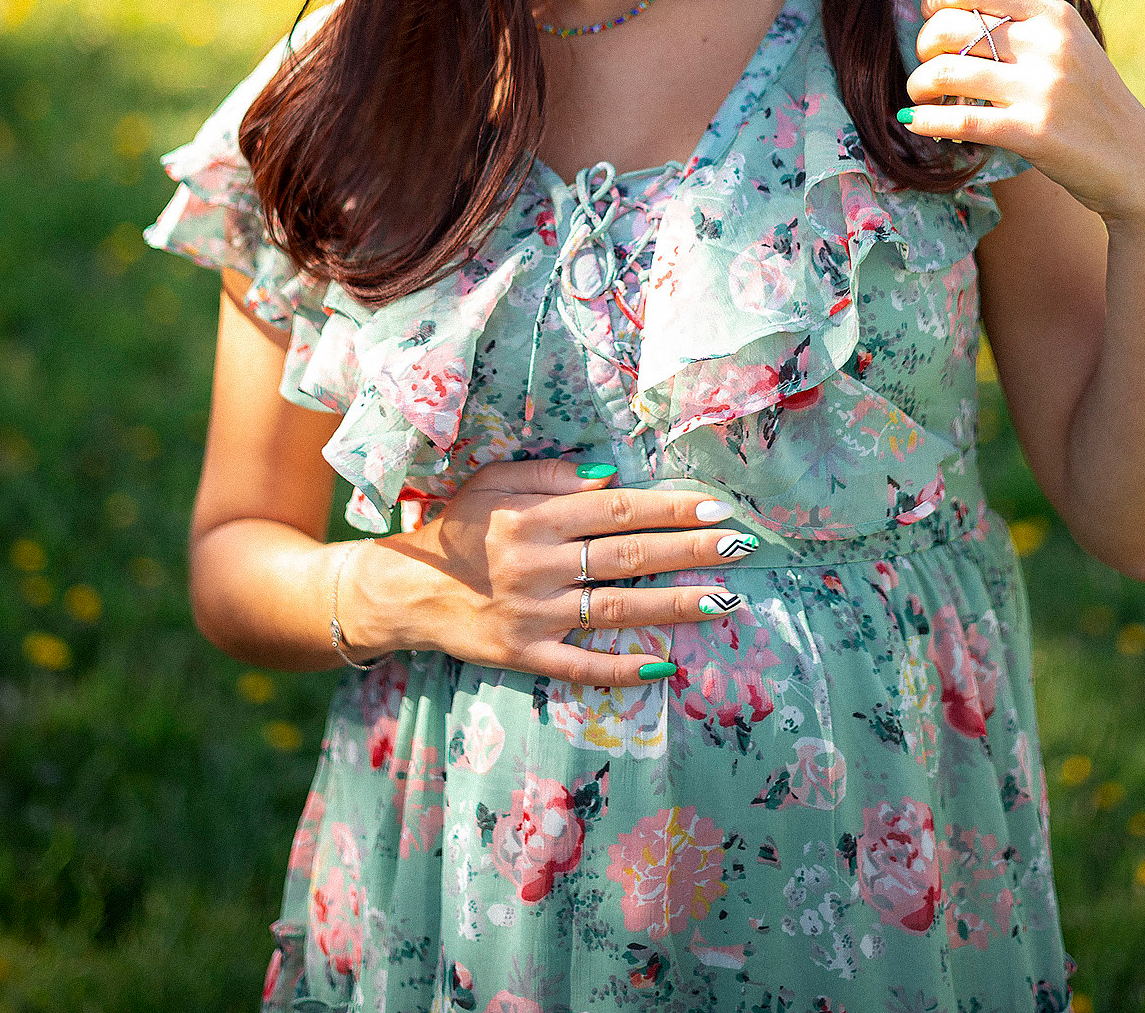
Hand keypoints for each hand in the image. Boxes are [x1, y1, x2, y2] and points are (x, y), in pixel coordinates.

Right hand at [344, 458, 758, 687]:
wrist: (405, 590)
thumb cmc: (458, 527)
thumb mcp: (494, 482)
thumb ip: (551, 475)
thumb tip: (612, 476)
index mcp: (535, 516)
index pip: (618, 509)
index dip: (670, 509)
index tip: (715, 509)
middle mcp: (538, 564)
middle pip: (628, 557)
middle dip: (689, 553)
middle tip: (740, 548)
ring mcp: (534, 615)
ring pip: (617, 611)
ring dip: (674, 607)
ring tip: (724, 602)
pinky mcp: (525, 656)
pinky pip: (582, 665)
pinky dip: (624, 669)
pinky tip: (667, 668)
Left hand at [903, 0, 1144, 225]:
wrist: (1137, 162)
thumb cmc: (1089, 101)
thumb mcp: (1069, 46)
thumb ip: (1022, 24)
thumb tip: (949, 7)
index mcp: (1054, 15)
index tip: (929, 13)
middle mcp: (1049, 45)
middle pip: (950, 28)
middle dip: (923, 46)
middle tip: (927, 65)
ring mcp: (1042, 89)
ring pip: (947, 73)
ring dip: (919, 85)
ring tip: (920, 95)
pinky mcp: (1033, 132)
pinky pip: (960, 121)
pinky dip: (926, 121)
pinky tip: (916, 123)